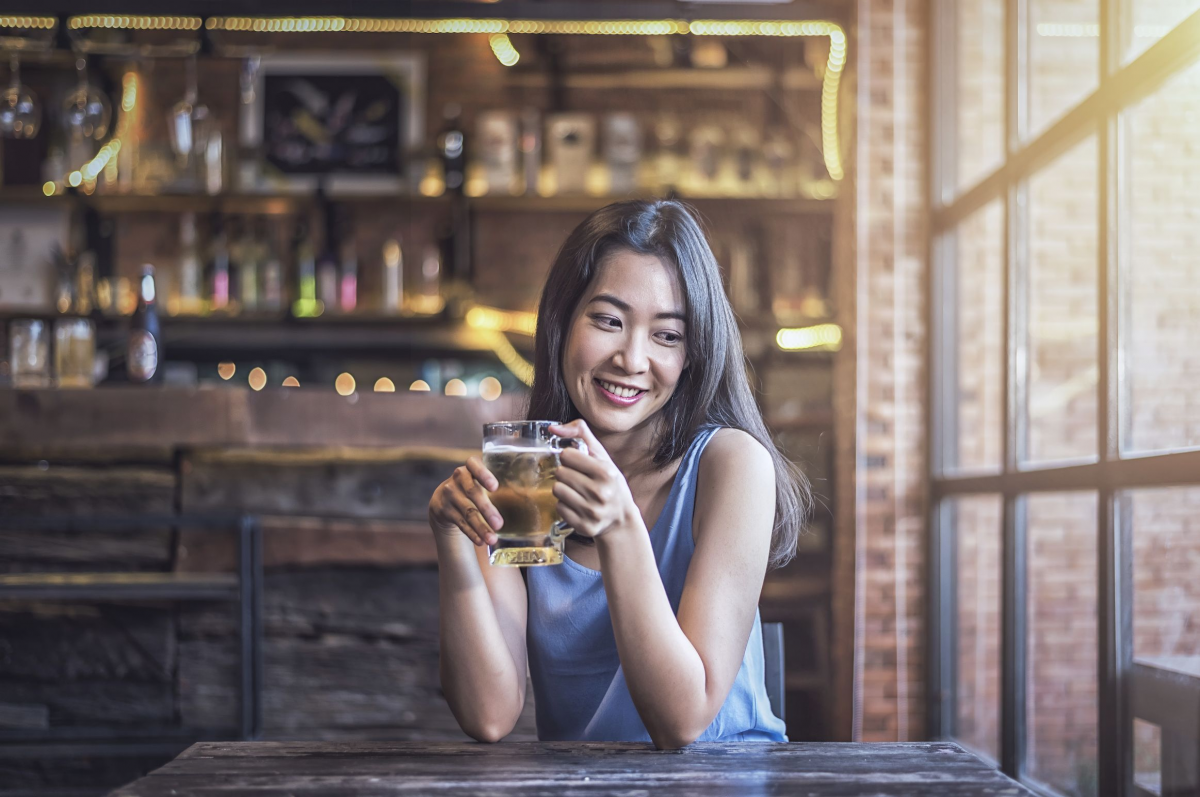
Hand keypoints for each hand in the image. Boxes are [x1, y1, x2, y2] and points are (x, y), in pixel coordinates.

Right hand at [428, 456, 504, 546]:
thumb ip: (495, 486)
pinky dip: (472, 533)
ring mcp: (449, 494)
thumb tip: (525, 501)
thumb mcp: (480, 481)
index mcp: (470, 467)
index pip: (473, 464)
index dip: (483, 474)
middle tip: (499, 524)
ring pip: (467, 511)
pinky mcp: (444, 510)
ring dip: (481, 527)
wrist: (443, 499)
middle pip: (473, 493)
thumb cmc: (472, 487)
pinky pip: (460, 522)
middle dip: (487, 509)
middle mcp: (458, 478)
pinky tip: (481, 541)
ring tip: (492, 539)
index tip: (494, 487)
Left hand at [549, 420, 640, 540]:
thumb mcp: (602, 456)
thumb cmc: (610, 483)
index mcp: (606, 472)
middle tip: (578, 479)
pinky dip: (565, 505)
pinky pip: (559, 507)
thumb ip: (581, 434)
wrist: (621, 519)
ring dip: (563, 489)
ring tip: (577, 492)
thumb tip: (552, 428)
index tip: (578, 464)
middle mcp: (601, 492)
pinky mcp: (584, 526)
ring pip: (557, 490)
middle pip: (560, 473)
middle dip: (566, 474)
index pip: (567, 455)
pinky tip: (577, 505)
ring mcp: (592, 511)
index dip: (570, 458)